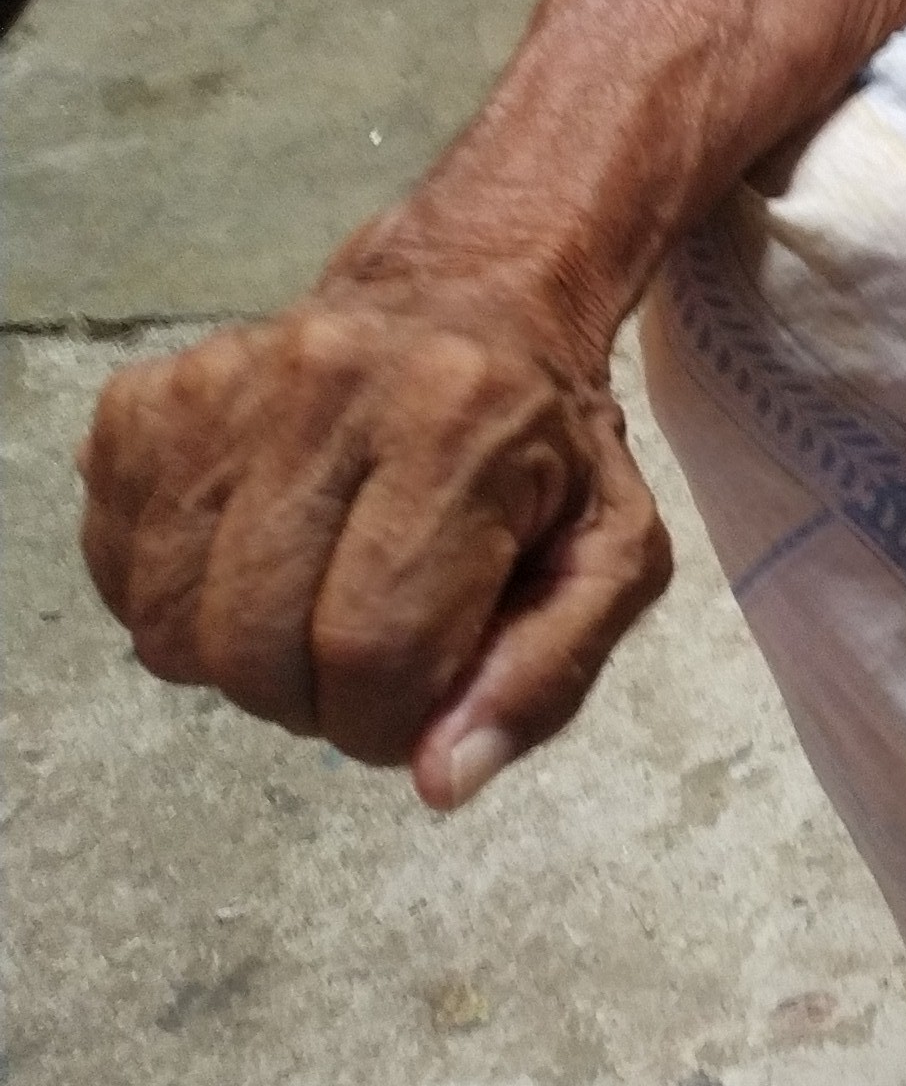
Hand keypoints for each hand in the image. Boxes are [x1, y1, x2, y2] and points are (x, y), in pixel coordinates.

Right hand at [77, 266, 671, 811]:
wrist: (470, 303)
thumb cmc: (549, 452)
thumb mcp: (611, 558)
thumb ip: (546, 677)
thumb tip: (437, 782)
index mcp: (456, 425)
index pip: (373, 651)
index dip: (385, 723)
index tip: (413, 703)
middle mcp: (326, 386)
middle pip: (252, 645)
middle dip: (304, 701)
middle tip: (357, 661)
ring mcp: (221, 383)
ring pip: (167, 620)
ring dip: (231, 660)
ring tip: (305, 612)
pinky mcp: (148, 398)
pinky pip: (114, 563)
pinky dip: (169, 600)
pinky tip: (244, 565)